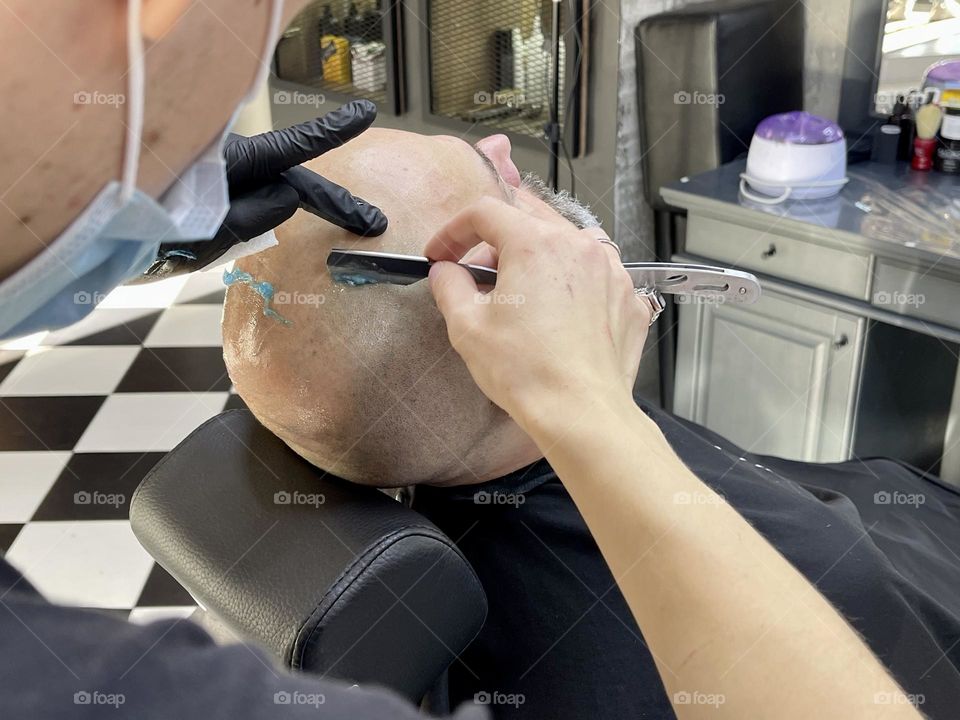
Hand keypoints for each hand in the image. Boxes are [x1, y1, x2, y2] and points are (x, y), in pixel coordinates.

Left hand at [140, 100, 387, 279]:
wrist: (99, 237)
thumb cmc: (146, 233)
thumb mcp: (209, 233)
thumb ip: (257, 216)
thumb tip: (290, 196)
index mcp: (230, 164)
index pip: (293, 146)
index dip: (332, 132)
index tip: (365, 114)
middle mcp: (228, 163)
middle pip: (293, 177)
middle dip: (331, 203)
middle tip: (372, 223)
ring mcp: (219, 177)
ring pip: (262, 197)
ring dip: (253, 222)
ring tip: (213, 238)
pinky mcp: (208, 191)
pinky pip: (240, 205)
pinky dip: (240, 222)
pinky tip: (209, 236)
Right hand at [424, 197, 650, 428]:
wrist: (580, 412)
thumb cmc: (526, 371)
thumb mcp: (467, 326)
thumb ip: (449, 285)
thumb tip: (445, 272)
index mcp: (535, 243)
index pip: (486, 211)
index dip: (454, 230)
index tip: (442, 254)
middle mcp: (578, 246)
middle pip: (528, 218)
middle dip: (494, 240)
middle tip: (475, 271)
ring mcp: (610, 270)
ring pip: (565, 243)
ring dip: (535, 256)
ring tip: (517, 291)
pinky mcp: (627, 297)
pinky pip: (593, 273)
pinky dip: (569, 282)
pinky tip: (554, 311)